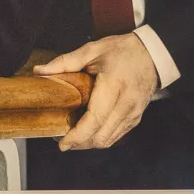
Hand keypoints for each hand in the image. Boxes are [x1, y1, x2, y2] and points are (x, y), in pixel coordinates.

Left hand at [38, 33, 160, 150]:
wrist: (152, 54)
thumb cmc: (123, 51)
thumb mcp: (93, 50)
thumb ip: (65, 62)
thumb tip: (40, 71)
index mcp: (114, 87)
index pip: (95, 120)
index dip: (77, 136)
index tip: (62, 143)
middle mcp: (125, 105)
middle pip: (100, 137)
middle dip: (79, 144)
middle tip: (62, 139)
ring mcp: (132, 114)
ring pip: (108, 140)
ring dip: (89, 143)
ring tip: (73, 137)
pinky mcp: (135, 118)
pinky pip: (116, 136)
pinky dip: (100, 138)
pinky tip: (89, 131)